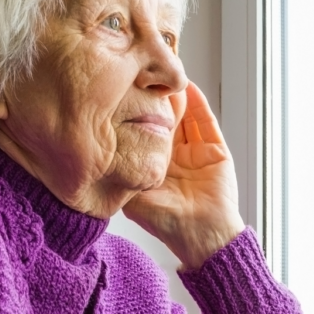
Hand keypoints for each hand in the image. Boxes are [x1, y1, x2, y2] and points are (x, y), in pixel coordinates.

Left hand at [123, 82, 244, 269]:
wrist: (202, 236)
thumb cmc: (167, 223)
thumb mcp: (134, 197)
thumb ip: (121, 176)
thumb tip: (98, 155)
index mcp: (154, 166)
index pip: (144, 132)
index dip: (135, 114)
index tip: (124, 94)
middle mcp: (174, 156)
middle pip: (164, 120)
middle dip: (155, 100)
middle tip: (145, 77)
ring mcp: (195, 151)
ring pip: (185, 117)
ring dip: (175, 97)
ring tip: (164, 77)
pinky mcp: (215, 150)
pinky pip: (206, 122)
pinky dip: (198, 103)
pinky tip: (188, 88)